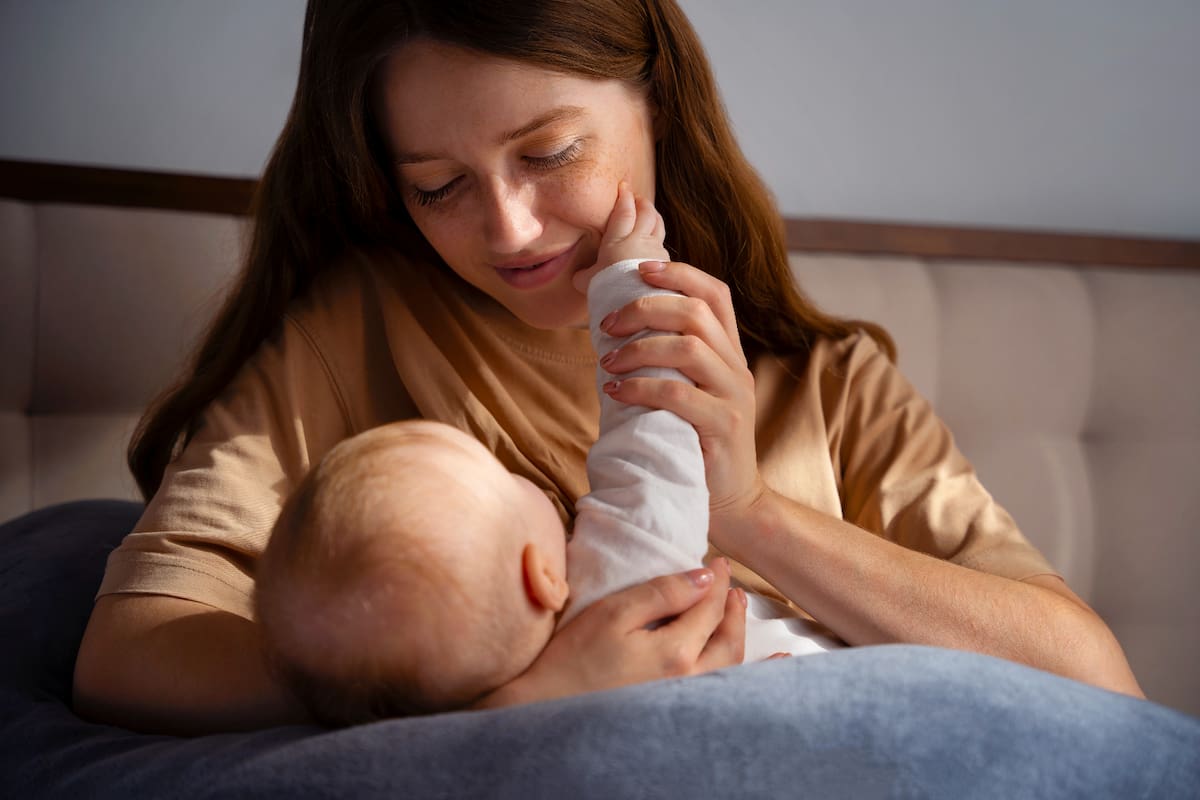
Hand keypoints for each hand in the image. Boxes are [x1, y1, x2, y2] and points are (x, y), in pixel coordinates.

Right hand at [478, 559, 745, 707]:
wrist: (545, 712)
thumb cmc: (572, 661)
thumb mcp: (613, 614)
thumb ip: (661, 593)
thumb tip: (704, 577)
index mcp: (675, 651)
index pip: (709, 606)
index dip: (716, 581)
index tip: (717, 562)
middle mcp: (691, 681)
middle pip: (728, 637)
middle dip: (731, 607)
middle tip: (729, 585)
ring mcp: (687, 702)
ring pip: (731, 666)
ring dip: (739, 635)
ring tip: (737, 612)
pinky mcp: (677, 714)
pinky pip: (726, 695)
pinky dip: (754, 681)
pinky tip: (772, 671)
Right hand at [573, 182, 669, 292]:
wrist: (635, 304)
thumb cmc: (608, 291)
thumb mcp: (588, 282)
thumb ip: (584, 275)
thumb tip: (578, 276)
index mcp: (617, 239)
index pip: (624, 210)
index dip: (624, 196)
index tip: (623, 186)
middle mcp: (639, 240)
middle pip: (645, 212)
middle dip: (641, 202)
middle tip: (637, 198)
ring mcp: (655, 250)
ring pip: (657, 224)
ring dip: (653, 215)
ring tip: (649, 213)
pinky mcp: (665, 262)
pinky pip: (663, 244)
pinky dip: (658, 238)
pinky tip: (655, 243)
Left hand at [595, 260, 769, 544]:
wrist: (731, 502)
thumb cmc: (694, 445)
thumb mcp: (686, 394)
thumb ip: (665, 362)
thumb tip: (611, 329)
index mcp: (729, 353)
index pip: (715, 293)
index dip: (679, 273)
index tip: (639, 270)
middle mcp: (737, 368)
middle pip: (696, 312)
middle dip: (645, 309)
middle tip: (607, 326)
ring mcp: (734, 396)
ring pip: (688, 348)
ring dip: (639, 349)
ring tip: (608, 363)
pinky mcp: (725, 426)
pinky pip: (679, 394)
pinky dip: (641, 387)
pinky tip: (615, 392)